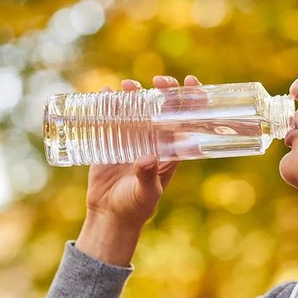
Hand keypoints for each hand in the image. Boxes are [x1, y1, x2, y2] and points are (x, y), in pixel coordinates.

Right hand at [76, 74, 200, 264]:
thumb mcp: (146, 193)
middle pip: (164, 107)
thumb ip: (147, 176)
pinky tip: (105, 94)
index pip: (187, 119)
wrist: (111, 216)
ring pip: (138, 107)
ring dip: (135, 92)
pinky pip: (112, 116)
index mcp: (171, 149)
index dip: (192, 98)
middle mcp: (154, 139)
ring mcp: (133, 138)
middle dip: (164, 89)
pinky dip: (109, 103)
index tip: (189, 82)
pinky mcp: (112, 140)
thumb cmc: (136, 207)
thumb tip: (147, 158)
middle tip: (158, 81)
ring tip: (128, 86)